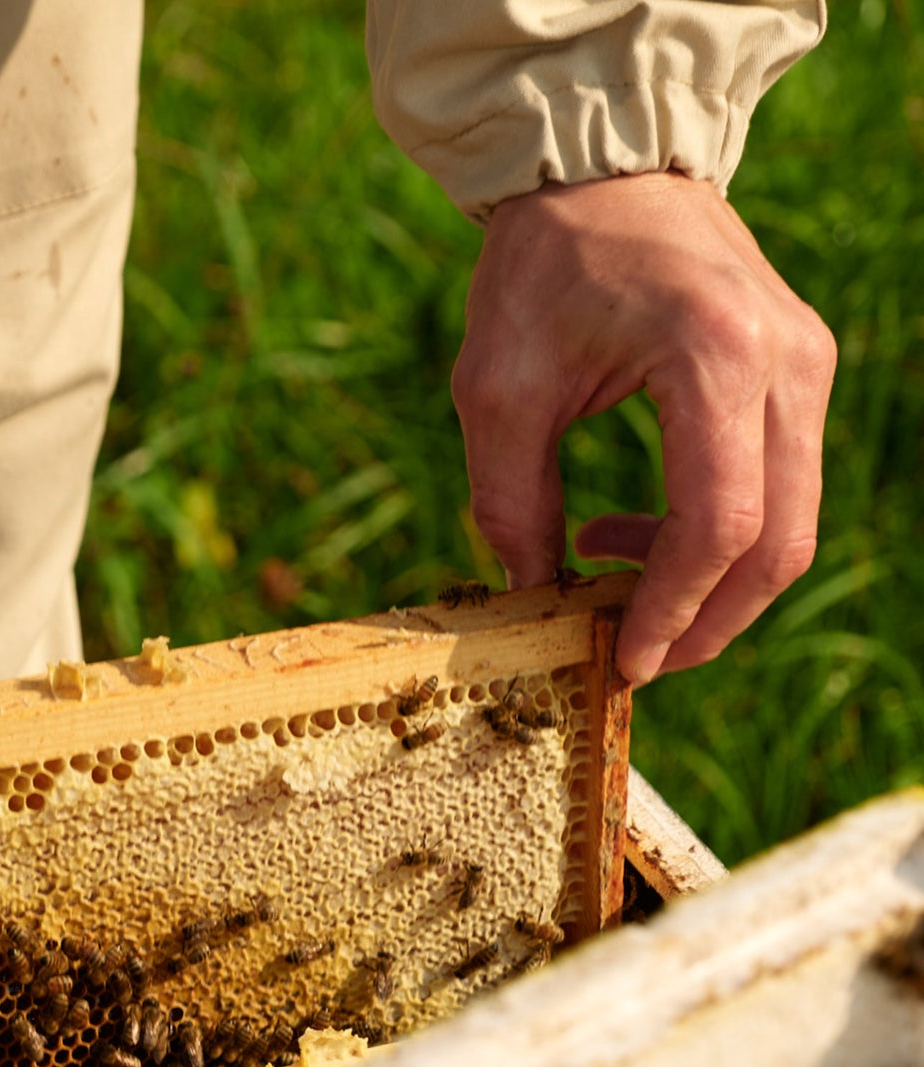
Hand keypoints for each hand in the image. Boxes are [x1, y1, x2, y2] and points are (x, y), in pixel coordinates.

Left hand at [451, 172, 835, 683]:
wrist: (599, 169)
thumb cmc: (540, 267)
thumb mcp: (496, 389)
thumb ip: (508, 502)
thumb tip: (531, 598)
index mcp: (717, 357)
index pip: (719, 526)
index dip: (675, 610)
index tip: (626, 662)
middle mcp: (787, 361)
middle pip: (780, 540)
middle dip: (708, 619)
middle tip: (636, 654)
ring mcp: (806, 363)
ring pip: (790, 521)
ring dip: (707, 580)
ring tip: (608, 577)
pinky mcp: (798, 369)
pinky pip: (777, 482)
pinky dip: (714, 533)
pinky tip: (629, 531)